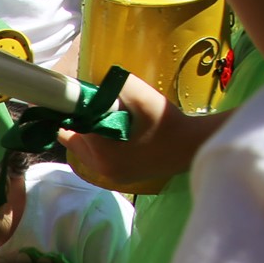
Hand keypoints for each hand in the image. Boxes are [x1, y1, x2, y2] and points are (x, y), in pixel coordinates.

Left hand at [58, 71, 226, 192]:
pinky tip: (113, 131)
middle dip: (80, 122)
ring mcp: (110, 176)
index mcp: (102, 152)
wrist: (192, 146)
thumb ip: (115, 86)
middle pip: (74, 141)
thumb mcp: (142, 96)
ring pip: (84, 151)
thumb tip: (92, 84)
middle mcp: (101, 168)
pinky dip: (99, 144)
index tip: (74, 99)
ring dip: (89, 134)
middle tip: (94, 105)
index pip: (71, 129)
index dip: (71, 112)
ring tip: (106, 117)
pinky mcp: (119, 177)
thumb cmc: (168, 122)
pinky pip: (97, 158)